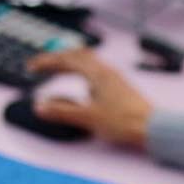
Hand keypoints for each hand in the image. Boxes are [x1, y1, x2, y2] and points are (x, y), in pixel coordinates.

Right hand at [28, 49, 153, 149]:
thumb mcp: (88, 118)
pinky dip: (82, 72)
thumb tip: (39, 106)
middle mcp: (106, 72)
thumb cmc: (124, 122)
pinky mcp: (120, 87)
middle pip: (77, 55)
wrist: (152, 127)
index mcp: (97, 74)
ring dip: (70, 63)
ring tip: (58, 70)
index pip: (66, 60)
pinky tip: (83, 85)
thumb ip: (62, 112)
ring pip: (88, 62)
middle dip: (57, 58)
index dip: (46, 62)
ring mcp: (114, 78)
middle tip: (42, 66)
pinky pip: (96, 72)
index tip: (31, 67)